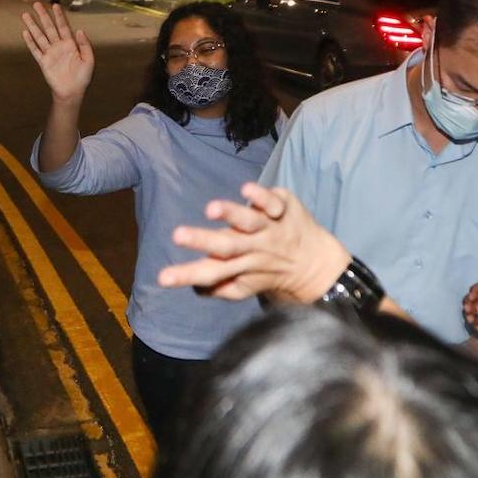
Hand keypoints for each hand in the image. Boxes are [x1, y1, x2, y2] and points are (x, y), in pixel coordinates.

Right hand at [21, 3, 93, 103]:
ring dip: (33, 26)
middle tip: (37, 4)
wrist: (72, 92)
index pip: (63, 26)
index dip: (59, 16)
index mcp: (70, 44)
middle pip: (49, 28)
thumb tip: (79, 30)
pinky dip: (30, 42)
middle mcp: (59, 47)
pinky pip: (35, 50)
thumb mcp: (89, 60)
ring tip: (26, 15)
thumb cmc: (82, 77)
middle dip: (43, 16)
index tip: (55, 5)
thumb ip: (85, 45)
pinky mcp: (43, 62)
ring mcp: (50, 54)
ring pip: (40, 36)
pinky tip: (25, 32)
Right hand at [157, 182, 351, 302]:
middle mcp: (253, 248)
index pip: (209, 273)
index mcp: (239, 268)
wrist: (315, 265)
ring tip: (212, 209)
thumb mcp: (244, 287)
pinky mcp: (283, 209)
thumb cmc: (267, 272)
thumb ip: (217, 288)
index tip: (162, 278)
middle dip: (201, 240)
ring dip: (231, 214)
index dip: (185, 275)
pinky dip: (261, 197)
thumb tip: (193, 287)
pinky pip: (272, 202)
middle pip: (225, 246)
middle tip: (178, 235)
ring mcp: (269, 228)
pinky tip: (246, 189)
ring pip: (248, 221)